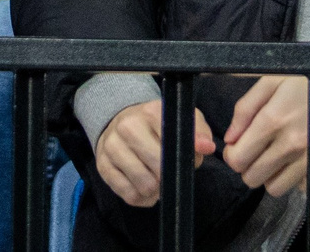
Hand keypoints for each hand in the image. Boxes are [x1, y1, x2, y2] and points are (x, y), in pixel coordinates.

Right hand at [96, 101, 213, 207]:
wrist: (121, 120)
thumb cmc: (158, 125)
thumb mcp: (181, 120)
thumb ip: (198, 132)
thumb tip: (207, 147)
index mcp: (150, 111)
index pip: (172, 143)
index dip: (182, 159)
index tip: (184, 160)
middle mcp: (127, 126)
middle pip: (158, 169)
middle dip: (169, 178)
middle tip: (170, 174)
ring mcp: (112, 146)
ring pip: (144, 185)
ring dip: (156, 191)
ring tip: (158, 182)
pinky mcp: (102, 165)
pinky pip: (128, 195)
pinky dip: (142, 198)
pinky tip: (145, 188)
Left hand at [223, 75, 309, 196]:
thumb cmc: (308, 80)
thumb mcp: (271, 80)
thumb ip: (245, 108)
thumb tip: (229, 139)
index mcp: (272, 120)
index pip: (237, 158)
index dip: (233, 153)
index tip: (239, 144)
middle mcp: (289, 145)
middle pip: (252, 178)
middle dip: (249, 166)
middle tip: (256, 150)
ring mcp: (308, 159)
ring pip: (274, 188)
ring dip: (270, 175)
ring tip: (275, 155)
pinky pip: (298, 187)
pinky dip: (293, 177)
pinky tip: (295, 158)